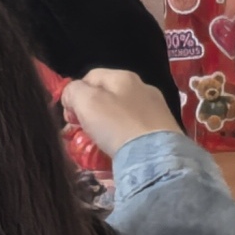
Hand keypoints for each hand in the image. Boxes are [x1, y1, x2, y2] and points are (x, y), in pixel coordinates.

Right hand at [62, 67, 180, 154]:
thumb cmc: (118, 126)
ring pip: (121, 114)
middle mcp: (143, 88)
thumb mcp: (87, 102)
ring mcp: (156, 110)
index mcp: (124, 76)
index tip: (70, 118)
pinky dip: (123, 138)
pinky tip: (119, 150)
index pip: (90, 77)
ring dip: (106, 126)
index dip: (75, 94)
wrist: (156, 158)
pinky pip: (135, 130)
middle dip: (89, 112)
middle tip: (81, 131)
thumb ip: (73, 91)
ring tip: (98, 144)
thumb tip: (71, 94)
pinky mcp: (164, 131)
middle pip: (106, 96)